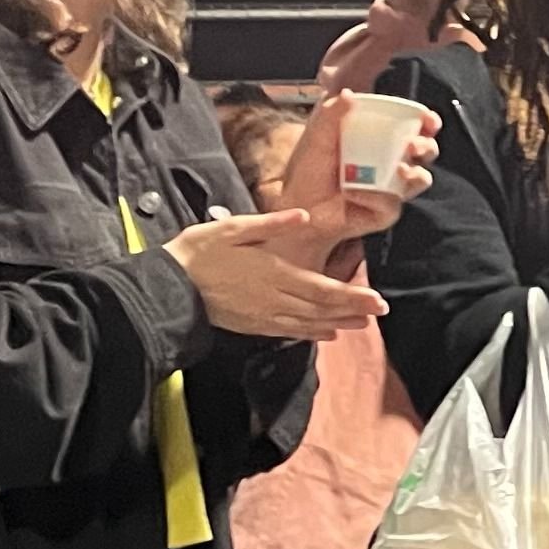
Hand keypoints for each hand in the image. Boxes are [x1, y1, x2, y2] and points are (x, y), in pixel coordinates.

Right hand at [165, 211, 387, 339]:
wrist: (168, 286)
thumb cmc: (199, 252)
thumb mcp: (233, 229)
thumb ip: (270, 225)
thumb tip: (303, 215)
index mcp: (274, 273)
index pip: (323, 288)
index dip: (353, 296)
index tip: (378, 300)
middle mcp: (274, 299)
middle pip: (322, 309)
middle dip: (353, 310)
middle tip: (380, 312)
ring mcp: (264, 315)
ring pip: (309, 323)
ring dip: (337, 323)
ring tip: (362, 324)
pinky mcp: (253, 325)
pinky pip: (290, 332)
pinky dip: (311, 333)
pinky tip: (326, 334)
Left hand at [278, 91, 438, 252]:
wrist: (298, 205)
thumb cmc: (310, 169)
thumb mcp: (318, 137)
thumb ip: (331, 114)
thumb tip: (348, 94)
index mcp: (383, 140)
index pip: (416, 128)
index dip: (428, 123)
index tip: (427, 119)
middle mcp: (393, 164)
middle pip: (427, 152)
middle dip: (427, 146)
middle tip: (412, 145)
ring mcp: (392, 189)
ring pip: (421, 179)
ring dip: (415, 173)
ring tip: (399, 171)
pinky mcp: (385, 213)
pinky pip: (391, 203)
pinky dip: (374, 196)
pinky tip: (353, 193)